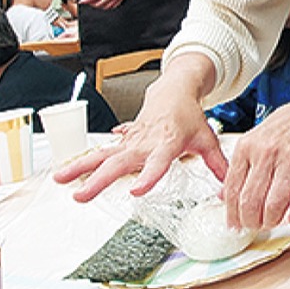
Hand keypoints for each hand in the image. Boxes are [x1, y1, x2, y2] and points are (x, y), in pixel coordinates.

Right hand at [54, 59, 226, 201]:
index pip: (158, 163)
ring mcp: (130, 141)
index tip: (137, 191)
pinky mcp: (122, 140)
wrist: (174, 92)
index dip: (148, 176)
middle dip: (99, 180)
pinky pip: (100, 151)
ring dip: (80, 167)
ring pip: (102, 155)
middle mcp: (145, 143)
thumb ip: (217, 164)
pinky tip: (66, 172)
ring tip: (60, 181)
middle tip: (81, 196)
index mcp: (167, 144)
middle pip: (120, 162)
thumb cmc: (190, 119)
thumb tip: (229, 188)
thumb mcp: (207, 140)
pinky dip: (82, 160)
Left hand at [82, 0, 139, 9]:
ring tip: (95, 2)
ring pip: (105, 7)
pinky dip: (107, 7)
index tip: (82, 1)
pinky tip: (105, 3)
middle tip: (88, 1)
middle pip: (98, 4)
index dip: (86, 1)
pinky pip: (113, 6)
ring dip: (99, 6)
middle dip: (91, 4)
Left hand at [222, 89, 289, 229]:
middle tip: (255, 227)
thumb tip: (223, 196)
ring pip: (276, 202)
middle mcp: (267, 152)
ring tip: (273, 223)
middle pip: (251, 200)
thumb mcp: (252, 141)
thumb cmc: (284, 127)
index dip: (232, 214)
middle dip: (251, 222)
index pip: (232, 189)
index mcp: (247, 147)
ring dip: (272, 220)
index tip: (235, 225)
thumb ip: (238, 168)